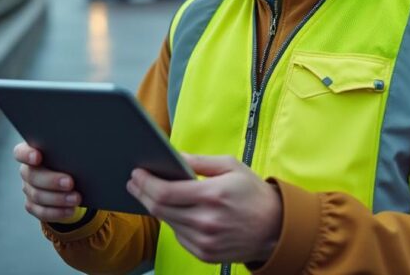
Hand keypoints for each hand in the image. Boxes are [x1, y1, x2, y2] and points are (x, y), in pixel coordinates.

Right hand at [13, 142, 81, 222]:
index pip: (21, 152)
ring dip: (58, 198)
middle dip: (52, 180)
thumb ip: (68, 152)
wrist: (72, 181)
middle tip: (70, 182)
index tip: (38, 157)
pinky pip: (42, 212)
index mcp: (32, 153)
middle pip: (32, 176)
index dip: (27, 155)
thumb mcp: (69, 154)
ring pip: (38, 196)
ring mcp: (29, 189)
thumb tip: (82, 153)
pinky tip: (71, 210)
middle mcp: (27, 171)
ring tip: (76, 198)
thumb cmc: (70, 161)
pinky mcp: (33, 206)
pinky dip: (58, 212)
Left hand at [126, 153, 281, 263]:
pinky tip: (172, 210)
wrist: (276, 229)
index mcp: (213, 195)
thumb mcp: (230, 166)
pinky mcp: (204, 254)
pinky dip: (172, 221)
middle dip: (142, 193)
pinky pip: (178, 236)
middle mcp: (206, 222)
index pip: (165, 192)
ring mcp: (204, 241)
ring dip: (154, 207)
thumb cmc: (252, 193)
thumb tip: (172, 154)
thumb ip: (198, 161)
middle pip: (159, 208)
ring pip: (166, 222)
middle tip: (134, 181)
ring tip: (148, 193)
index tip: (136, 172)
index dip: (145, 182)